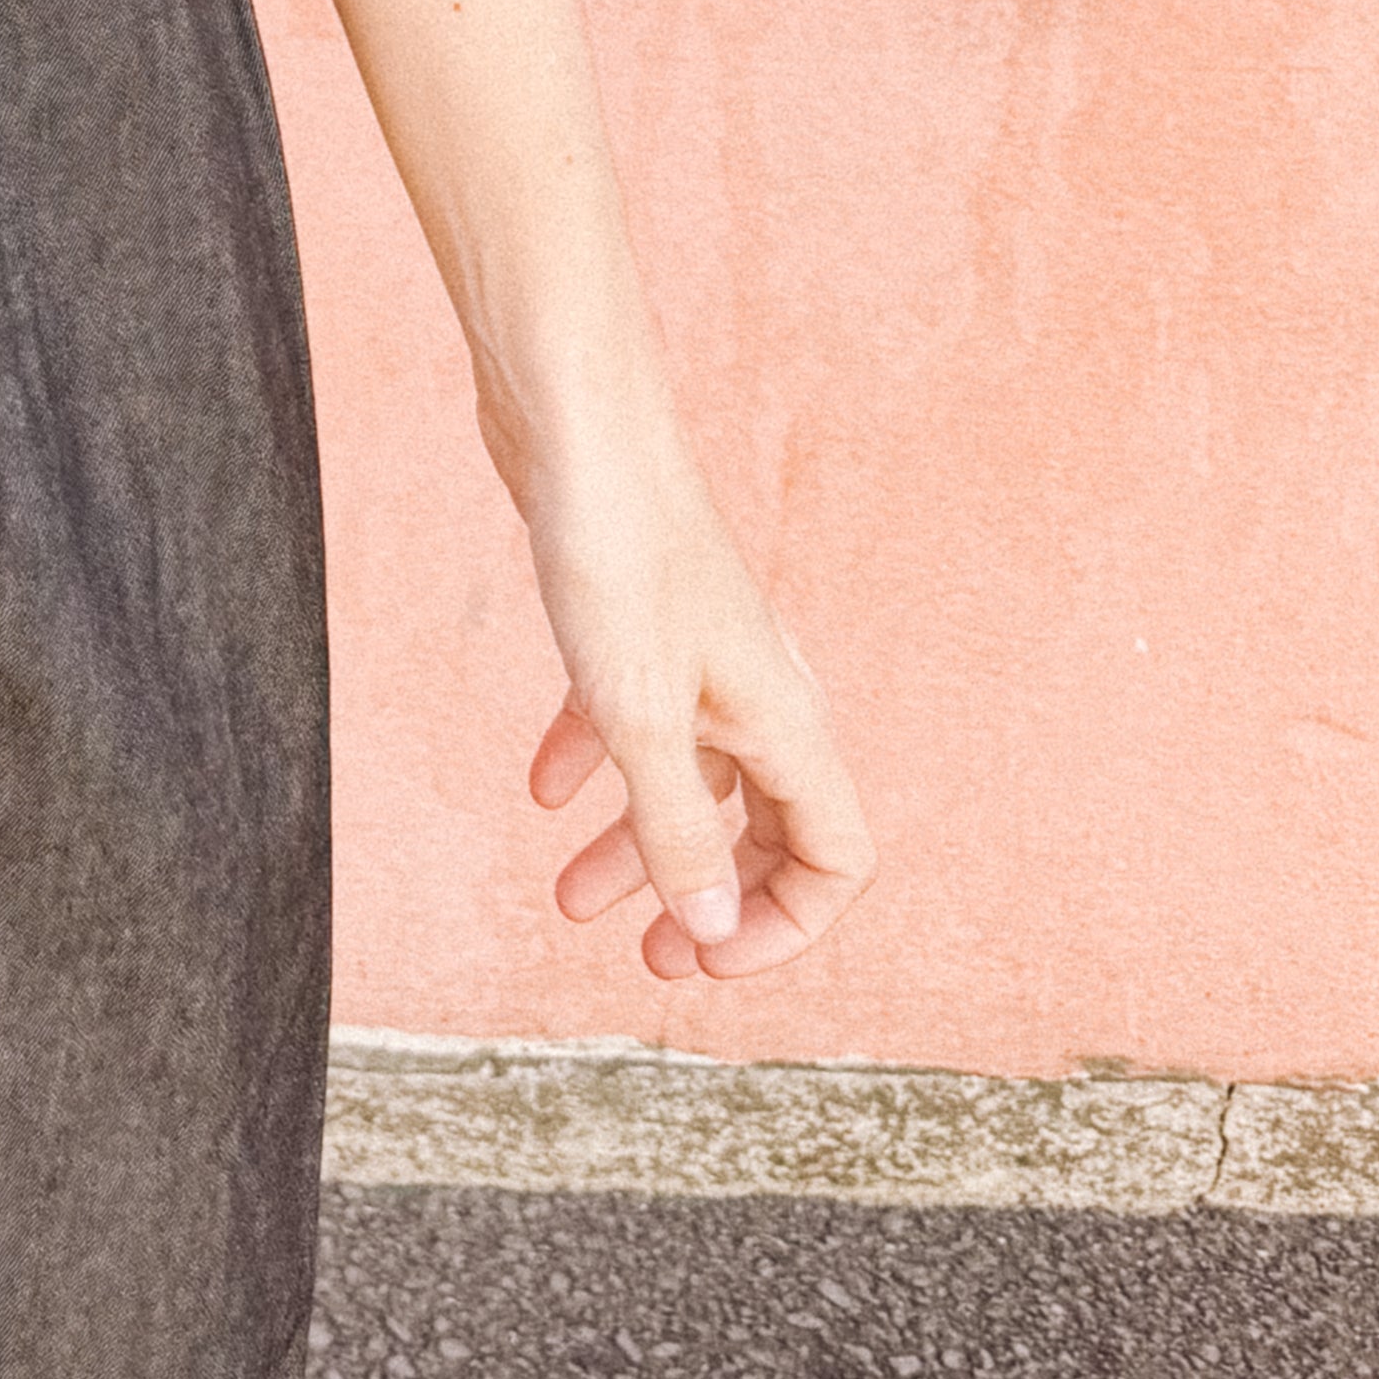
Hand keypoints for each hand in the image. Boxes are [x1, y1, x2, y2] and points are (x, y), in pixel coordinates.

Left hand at [511, 422, 874, 983]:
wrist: (571, 417)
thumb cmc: (616, 549)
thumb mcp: (638, 714)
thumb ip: (674, 828)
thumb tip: (708, 929)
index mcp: (785, 720)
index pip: (836, 857)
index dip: (786, 926)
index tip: (704, 961)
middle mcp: (756, 691)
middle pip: (766, 829)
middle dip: (709, 899)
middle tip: (647, 957)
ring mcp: (698, 653)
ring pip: (687, 779)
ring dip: (636, 846)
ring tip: (566, 899)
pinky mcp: (636, 619)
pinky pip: (631, 717)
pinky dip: (594, 762)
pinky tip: (542, 789)